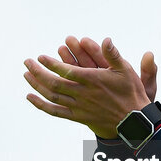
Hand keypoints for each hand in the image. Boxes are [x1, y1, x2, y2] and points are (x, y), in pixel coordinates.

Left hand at [24, 37, 154, 138]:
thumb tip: (106, 39)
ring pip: (53, 96)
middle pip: (55, 83)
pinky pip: (56, 111)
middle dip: (38, 72)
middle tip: (27, 62)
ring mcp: (79, 107)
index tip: (40, 57)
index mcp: (93, 80)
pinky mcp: (78, 117)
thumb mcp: (125, 70)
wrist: (133, 121)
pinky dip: (41, 105)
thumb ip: (113, 54)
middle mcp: (84, 94)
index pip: (67, 71)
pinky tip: (30, 97)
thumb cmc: (130, 92)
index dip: (51, 64)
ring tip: (26, 75)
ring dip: (37, 85)